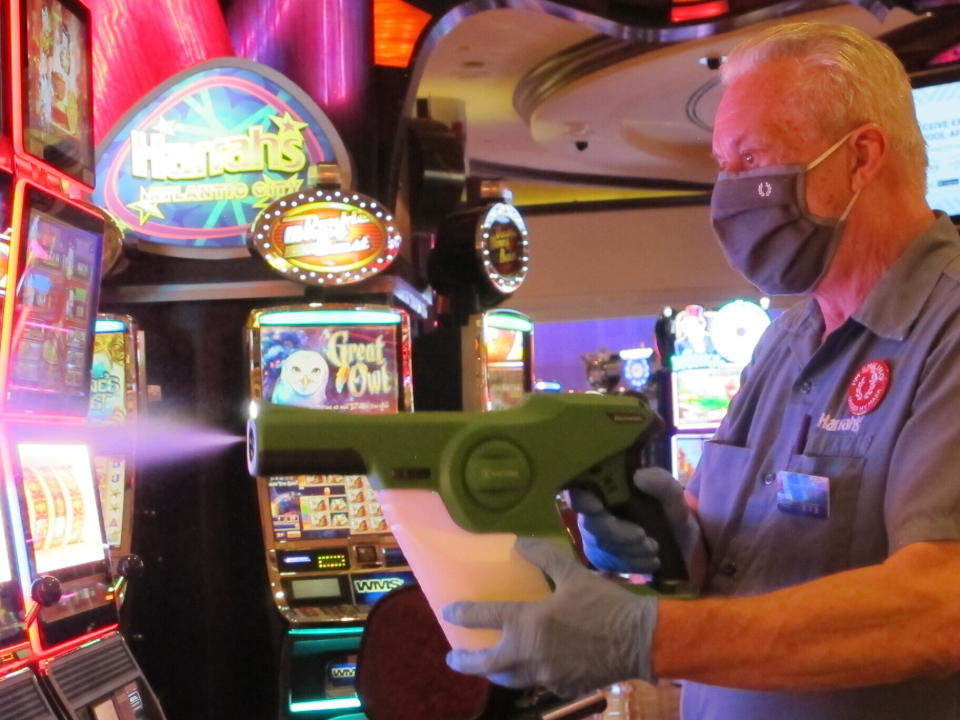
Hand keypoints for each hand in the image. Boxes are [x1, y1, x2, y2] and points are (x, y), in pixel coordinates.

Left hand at [443, 537, 657, 698]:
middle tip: (452, 658)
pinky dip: (529, 676)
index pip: (485, 617)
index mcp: (529, 622)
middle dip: (465, 662)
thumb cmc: (605, 604)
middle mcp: (530, 653)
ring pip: (511, 679)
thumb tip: (519, 543)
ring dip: (495, 672)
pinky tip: (532, 669)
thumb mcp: (574, 573)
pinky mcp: (563, 688)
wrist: (639, 640)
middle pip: (487, 664)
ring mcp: (546, 675)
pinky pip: (538, 683)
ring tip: (489, 667)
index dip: (462, 614)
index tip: (448, 612)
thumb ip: (544, 557)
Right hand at [570, 467, 704, 587]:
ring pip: (601, 547)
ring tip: (654, 549)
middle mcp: (594, 512)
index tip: (598, 507)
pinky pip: (608, 564)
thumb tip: (639, 476)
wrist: (681, 547)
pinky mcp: (601, 557)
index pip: (580, 491)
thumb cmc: (672, 516)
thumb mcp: (675, 499)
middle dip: (620, 535)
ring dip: (629, 552)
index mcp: (608, 490)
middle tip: (647, 540)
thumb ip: (663, 485)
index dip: (582, 499)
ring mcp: (595, 536)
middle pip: (592, 524)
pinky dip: (632, 565)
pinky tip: (651, 562)